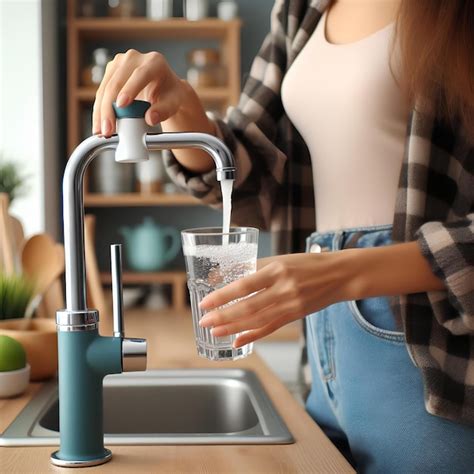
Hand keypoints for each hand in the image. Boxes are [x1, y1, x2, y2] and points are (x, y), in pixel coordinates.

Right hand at [92, 49, 215, 172]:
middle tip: (108, 129)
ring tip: (101, 131)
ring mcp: (120, 63)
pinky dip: (99, 110)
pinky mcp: (111, 72)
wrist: (165, 88)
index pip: (140, 75)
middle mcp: (134, 58)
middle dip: (109, 108)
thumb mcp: (174, 103)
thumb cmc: (171, 94)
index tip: (121, 105)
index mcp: (154, 62)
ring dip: (100, 112)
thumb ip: (164, 111)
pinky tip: (99, 124)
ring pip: (105, 88)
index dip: (129, 89)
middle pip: (117, 82)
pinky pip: (101, 92)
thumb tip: (150, 118)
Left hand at [198, 252, 357, 347]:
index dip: (223, 295)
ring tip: (215, 332)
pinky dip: (253, 335)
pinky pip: (271, 328)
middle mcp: (283, 289)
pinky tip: (238, 340)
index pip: (244, 285)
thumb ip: (255, 268)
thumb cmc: (307, 263)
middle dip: (223, 316)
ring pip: (257, 320)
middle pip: (248, 307)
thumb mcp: (281, 259)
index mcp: (277, 270)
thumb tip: (227, 276)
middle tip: (204, 321)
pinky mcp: (295, 316)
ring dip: (233, 328)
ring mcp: (290, 305)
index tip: (205, 302)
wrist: (339, 275)